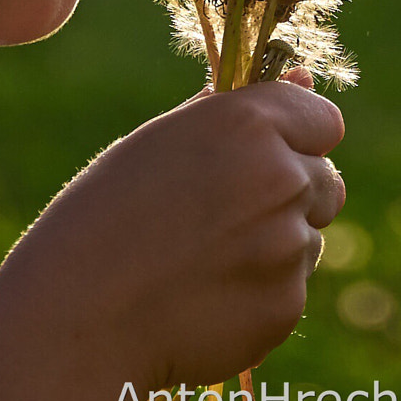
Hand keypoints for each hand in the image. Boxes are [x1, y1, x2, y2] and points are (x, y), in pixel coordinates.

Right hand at [0, 72, 344, 391]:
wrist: (76, 322)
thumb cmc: (105, 218)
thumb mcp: (161, 143)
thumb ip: (238, 111)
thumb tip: (305, 79)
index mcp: (249, 123)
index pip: (324, 120)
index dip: (296, 138)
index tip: (260, 156)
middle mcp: (282, 177)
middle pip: (325, 179)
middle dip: (289, 194)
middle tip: (219, 217)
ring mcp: (289, 246)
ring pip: (308, 237)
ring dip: (274, 246)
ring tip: (199, 262)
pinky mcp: (286, 306)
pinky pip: (290, 290)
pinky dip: (259, 296)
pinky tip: (201, 300)